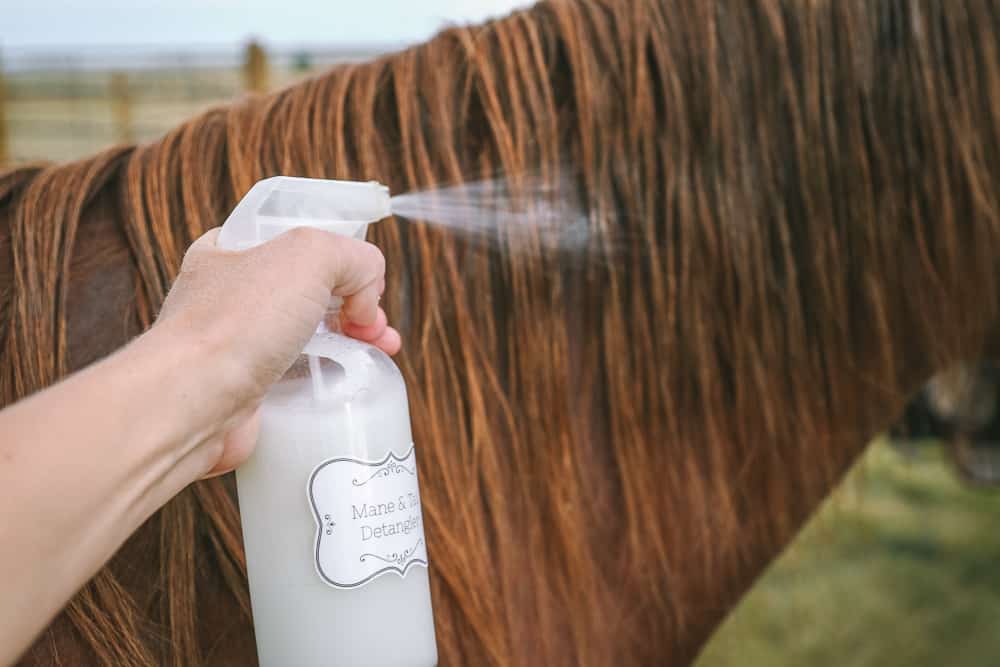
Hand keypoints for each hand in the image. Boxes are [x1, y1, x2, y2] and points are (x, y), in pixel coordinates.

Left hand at [153, 226, 400, 475]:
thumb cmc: (234, 324)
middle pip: (314, 290)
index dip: (341, 257)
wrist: (193, 401)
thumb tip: (364, 296)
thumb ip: (352, 257)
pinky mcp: (251, 388)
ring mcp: (242, 344)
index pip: (301, 240)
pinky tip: (350, 380)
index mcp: (235, 250)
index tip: (363, 278)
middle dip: (357, 302)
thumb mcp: (310, 255)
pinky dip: (331, 378)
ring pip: (313, 334)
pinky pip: (302, 376)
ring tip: (381, 350)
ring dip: (353, 340)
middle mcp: (234, 295)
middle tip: (374, 322)